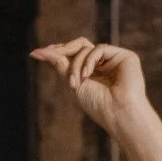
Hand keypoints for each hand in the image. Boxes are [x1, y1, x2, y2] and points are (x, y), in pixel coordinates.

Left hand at [32, 36, 148, 136]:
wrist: (117, 114)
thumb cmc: (97, 105)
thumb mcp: (72, 83)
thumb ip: (59, 64)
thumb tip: (38, 51)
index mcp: (93, 72)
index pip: (73, 55)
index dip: (57, 51)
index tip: (37, 53)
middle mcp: (104, 64)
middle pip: (79, 46)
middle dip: (63, 51)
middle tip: (50, 54)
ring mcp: (114, 59)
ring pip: (85, 48)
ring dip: (75, 64)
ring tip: (75, 83)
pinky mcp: (124, 56)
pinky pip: (99, 49)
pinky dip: (88, 61)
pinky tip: (86, 76)